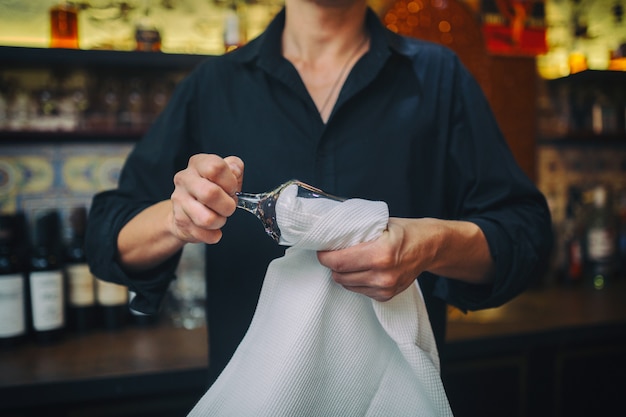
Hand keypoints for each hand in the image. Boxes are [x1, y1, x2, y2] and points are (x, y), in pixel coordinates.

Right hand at [170, 154, 243, 243]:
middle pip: (210, 193)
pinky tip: (211, 228)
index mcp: (198, 164)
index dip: (230, 182)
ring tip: (219, 217)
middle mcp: (185, 180)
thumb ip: (235, 168)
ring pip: (207, 219)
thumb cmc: (211, 189)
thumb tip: (235, 171)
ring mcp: (179, 201)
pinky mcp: (179, 221)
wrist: (187, 209)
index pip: (215, 168)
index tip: (231, 189)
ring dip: (220, 221)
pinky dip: (213, 234)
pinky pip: (203, 234)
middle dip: (227, 205)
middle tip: (228, 206)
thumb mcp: (226, 174)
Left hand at [316, 218, 430, 301]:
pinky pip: (359, 291)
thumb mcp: (381, 223)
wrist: (431, 247)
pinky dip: (355, 280)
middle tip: (332, 253)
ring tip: (350, 260)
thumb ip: (357, 231)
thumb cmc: (405, 231)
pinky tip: (363, 269)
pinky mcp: (386, 296)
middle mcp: (383, 275)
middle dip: (331, 264)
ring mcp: (385, 288)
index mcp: (380, 254)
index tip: (321, 248)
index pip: (339, 262)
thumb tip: (330, 233)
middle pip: (339, 275)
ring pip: (346, 285)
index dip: (325, 256)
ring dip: (343, 273)